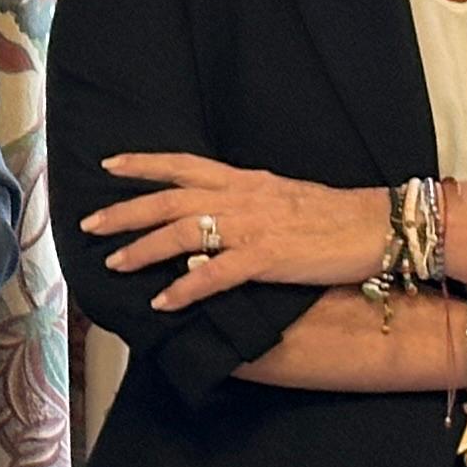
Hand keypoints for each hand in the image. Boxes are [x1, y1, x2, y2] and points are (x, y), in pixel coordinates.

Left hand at [85, 152, 387, 310]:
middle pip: (170, 200)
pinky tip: (163, 302)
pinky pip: (216, 274)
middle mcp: (242, 198)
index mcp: (245, 181)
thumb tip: (209, 218)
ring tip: (114, 265)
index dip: (144, 164)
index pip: (184, 165)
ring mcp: (253, 227)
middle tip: (89, 224)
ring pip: (183, 233)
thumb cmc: (333, 214)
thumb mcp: (281, 196)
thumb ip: (243, 203)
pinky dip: (185, 289)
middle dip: (126, 212)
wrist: (378, 225)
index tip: (109, 165)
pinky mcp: (268, 257)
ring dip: (144, 250)